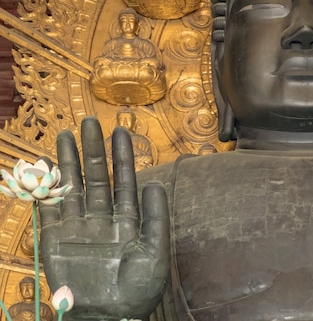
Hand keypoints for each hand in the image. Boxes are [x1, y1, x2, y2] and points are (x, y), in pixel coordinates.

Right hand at [40, 117, 169, 319]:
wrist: (109, 318)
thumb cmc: (137, 290)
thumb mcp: (155, 252)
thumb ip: (156, 217)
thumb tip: (153, 182)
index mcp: (127, 220)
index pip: (124, 180)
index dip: (122, 156)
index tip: (121, 130)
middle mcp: (101, 218)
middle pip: (96, 177)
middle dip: (93, 149)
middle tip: (90, 121)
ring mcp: (77, 228)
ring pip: (72, 187)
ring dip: (69, 161)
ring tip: (66, 134)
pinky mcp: (55, 241)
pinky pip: (49, 210)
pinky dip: (46, 190)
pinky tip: (45, 168)